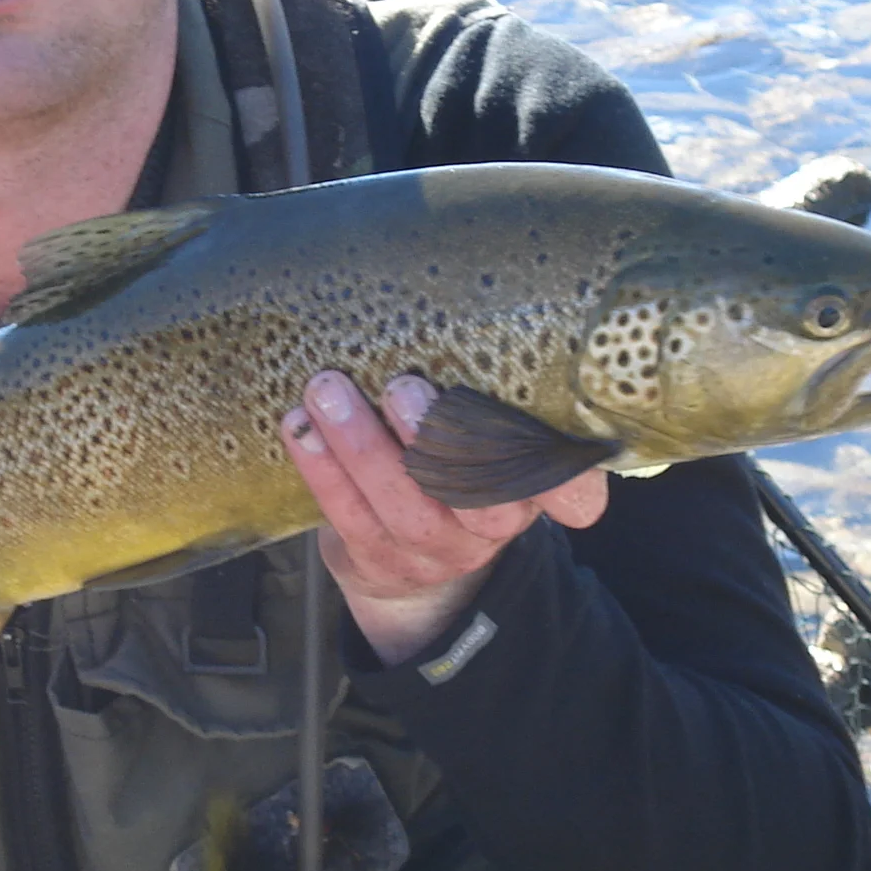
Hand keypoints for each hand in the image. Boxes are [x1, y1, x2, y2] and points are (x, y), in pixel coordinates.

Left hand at [282, 372, 607, 666]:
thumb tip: (450, 305)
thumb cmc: (449, 469)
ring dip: (361, 444)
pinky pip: (348, 517)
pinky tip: (300, 427)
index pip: (570, 490)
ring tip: (328, 391)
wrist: (405, 565)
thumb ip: (484, 402)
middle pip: (476, 493)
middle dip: (438, 438)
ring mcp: (434, 551)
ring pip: (404, 504)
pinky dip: (321, 468)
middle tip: (402, 386)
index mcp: (529, 489)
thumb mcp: (483, 442)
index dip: (570, 476)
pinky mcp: (380, 562)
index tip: (554, 439)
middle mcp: (491, 528)